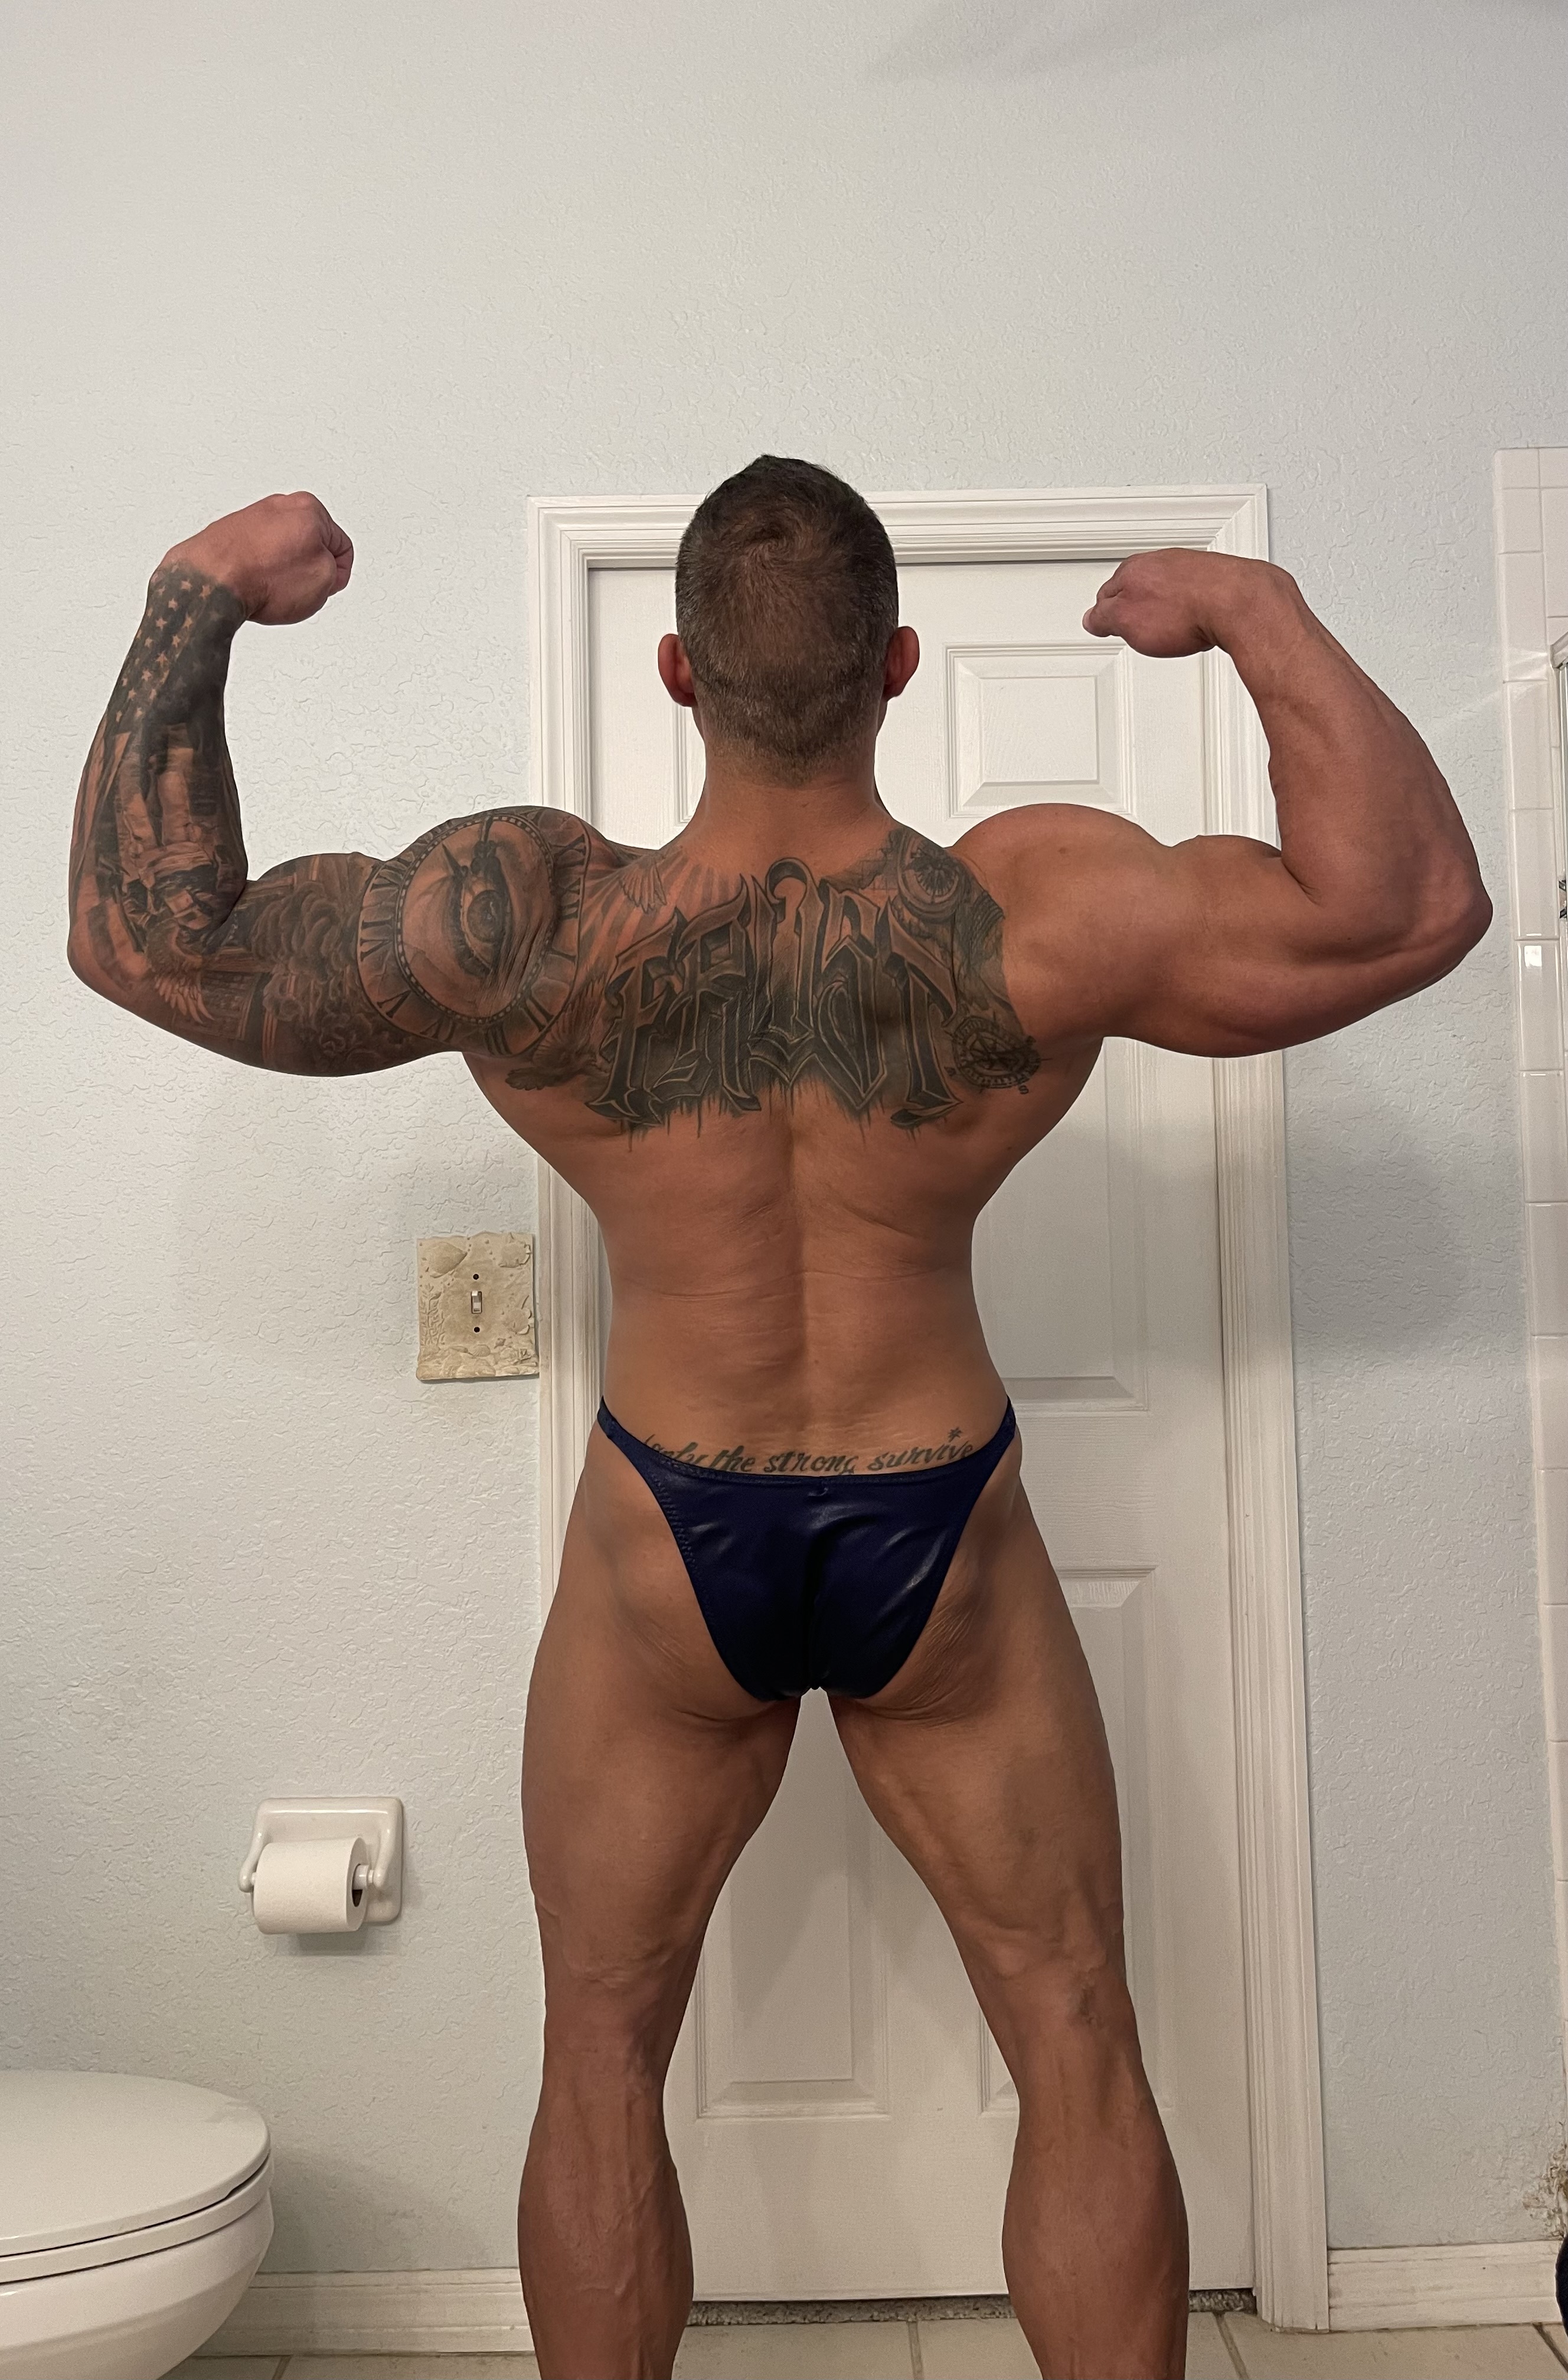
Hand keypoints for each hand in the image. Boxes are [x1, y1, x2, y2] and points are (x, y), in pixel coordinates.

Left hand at [161, 491, 352, 624]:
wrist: (212, 582)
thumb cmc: (261, 578)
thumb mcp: (323, 581)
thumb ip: (333, 570)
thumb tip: (322, 568)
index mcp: (309, 506)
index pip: (341, 545)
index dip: (338, 573)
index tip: (328, 585)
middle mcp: (278, 504)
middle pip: (309, 543)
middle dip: (308, 567)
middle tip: (301, 589)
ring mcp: (251, 516)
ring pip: (281, 550)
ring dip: (281, 570)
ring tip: (272, 589)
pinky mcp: (229, 531)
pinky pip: (254, 554)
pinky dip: (258, 570)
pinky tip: (253, 584)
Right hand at [1083, 548, 1297, 657]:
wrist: (1237, 603)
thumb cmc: (1186, 610)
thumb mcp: (1127, 622)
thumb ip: (1105, 618)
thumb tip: (1093, 619)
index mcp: (1133, 570)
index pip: (1106, 593)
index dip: (1105, 615)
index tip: (1105, 626)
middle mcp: (1161, 562)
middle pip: (1138, 588)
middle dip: (1136, 608)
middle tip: (1138, 632)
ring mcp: (1189, 567)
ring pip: (1167, 590)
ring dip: (1166, 608)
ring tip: (1171, 631)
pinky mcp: (1216, 577)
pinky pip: (1195, 594)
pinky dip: (1192, 607)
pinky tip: (1197, 623)